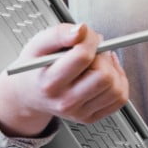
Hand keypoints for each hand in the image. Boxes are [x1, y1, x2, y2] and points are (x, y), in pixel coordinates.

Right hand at [0, 23, 131, 136]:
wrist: (29, 94)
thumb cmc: (35, 67)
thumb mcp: (38, 44)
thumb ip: (58, 33)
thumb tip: (81, 30)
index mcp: (50, 82)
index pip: (83, 57)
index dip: (90, 39)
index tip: (87, 35)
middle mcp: (65, 102)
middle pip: (103, 76)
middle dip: (102, 56)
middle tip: (93, 50)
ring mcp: (79, 113)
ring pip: (115, 88)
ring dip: (112, 69)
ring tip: (98, 62)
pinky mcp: (90, 117)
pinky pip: (119, 98)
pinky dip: (118, 82)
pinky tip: (105, 73)